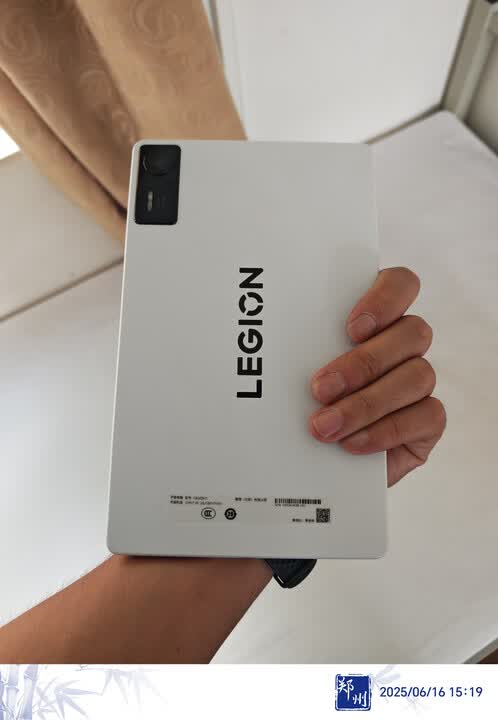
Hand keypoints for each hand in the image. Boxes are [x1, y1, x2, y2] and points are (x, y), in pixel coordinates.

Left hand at [309, 267, 445, 485]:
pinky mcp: (427, 421)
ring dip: (367, 403)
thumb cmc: (296, 403)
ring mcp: (419, 381)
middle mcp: (403, 343)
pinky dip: (385, 431)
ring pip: (418, 375)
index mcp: (374, 316)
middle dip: (364, 363)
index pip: (401, 283)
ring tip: (324, 426)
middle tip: (320, 389)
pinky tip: (351, 443)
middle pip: (412, 332)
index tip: (351, 329)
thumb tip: (267, 340)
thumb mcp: (288, 371)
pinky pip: (427, 416)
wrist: (308, 461)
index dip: (385, 299)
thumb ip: (295, 349)